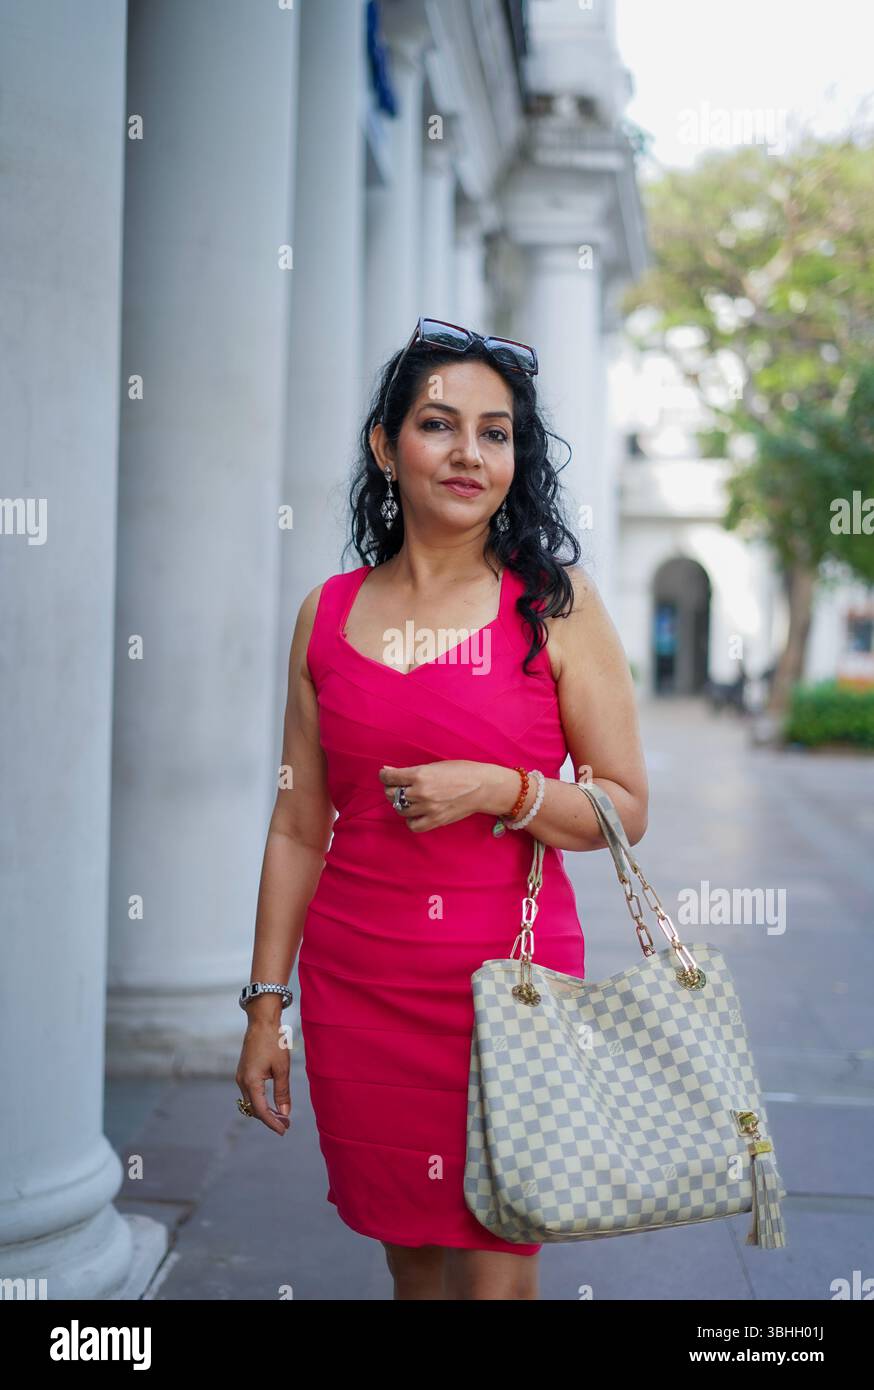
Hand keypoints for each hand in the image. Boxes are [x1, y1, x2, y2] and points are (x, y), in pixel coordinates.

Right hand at [235, 1019, 291, 1134]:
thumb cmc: (273, 1042)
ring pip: (251, 1101)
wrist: (261, 1022)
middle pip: (254, 1109)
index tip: (284, 1131)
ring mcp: (240, 1076)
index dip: (272, 1123)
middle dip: (269, 1119)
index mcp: (251, 1081)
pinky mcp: (243, 1072)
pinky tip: (271, 1101)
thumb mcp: (282, 1068)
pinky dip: (260, 1100)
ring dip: (264, 1111)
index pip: (261, 1111)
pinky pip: (250, 1093)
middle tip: (286, 1124)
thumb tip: (285, 1113)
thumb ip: (283, 1092)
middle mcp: (242, 1081)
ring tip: (281, 1115)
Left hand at [379, 760, 490, 831]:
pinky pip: (413, 825)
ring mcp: (428, 808)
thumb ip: (411, 771)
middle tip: (398, 786)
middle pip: (391, 794)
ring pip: (400, 809)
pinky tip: (415, 813)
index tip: (386, 775)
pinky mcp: (435, 820)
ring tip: (409, 798)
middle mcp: (421, 792)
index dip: (384, 775)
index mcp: (420, 774)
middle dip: (391, 788)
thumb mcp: (435, 766)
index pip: (390, 777)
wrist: (483, 787)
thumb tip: (389, 771)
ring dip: (401, 803)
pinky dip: (410, 819)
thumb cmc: (461, 771)